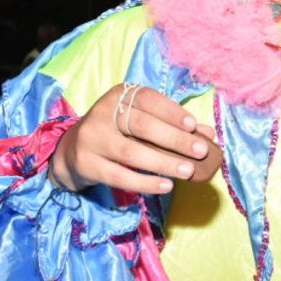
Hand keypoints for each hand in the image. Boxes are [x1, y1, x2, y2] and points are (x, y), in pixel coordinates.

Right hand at [50, 84, 221, 193]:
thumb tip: (207, 134)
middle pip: (142, 125)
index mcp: (119, 95)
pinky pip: (119, 175)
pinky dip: (145, 182)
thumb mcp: (140, 122)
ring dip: (163, 162)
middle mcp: (102, 112)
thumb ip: (171, 125)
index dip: (172, 112)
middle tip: (200, 152)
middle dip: (174, 139)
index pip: (148, 99)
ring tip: (187, 171)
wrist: (72, 151)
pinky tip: (166, 185)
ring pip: (131, 152)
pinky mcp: (86, 164)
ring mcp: (92, 138)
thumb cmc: (117, 132)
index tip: (193, 126)